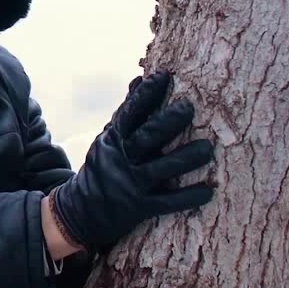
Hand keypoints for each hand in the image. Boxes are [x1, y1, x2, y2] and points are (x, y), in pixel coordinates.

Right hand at [49, 70, 213, 250]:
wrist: (80, 212)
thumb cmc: (102, 167)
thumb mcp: (108, 139)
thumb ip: (126, 113)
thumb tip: (138, 79)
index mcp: (113, 139)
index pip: (131, 112)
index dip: (146, 94)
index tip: (164, 75)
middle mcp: (121, 159)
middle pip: (148, 137)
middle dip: (169, 121)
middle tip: (189, 107)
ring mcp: (130, 184)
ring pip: (162, 168)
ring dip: (186, 157)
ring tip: (208, 147)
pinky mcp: (139, 208)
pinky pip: (167, 202)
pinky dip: (188, 197)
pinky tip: (208, 191)